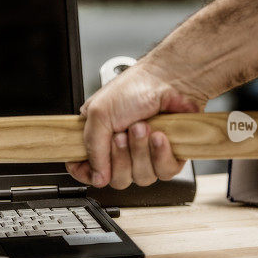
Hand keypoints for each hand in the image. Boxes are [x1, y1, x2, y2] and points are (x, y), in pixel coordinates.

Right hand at [65, 60, 205, 188]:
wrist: (171, 79)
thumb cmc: (136, 87)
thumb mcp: (100, 114)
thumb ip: (92, 148)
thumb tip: (96, 178)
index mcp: (99, 136)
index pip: (86, 169)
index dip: (88, 173)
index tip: (94, 170)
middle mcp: (121, 149)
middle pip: (116, 178)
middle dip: (121, 157)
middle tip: (122, 134)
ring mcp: (144, 154)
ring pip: (141, 177)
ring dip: (141, 151)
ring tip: (143, 127)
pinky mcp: (167, 155)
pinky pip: (163, 172)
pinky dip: (161, 154)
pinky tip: (160, 136)